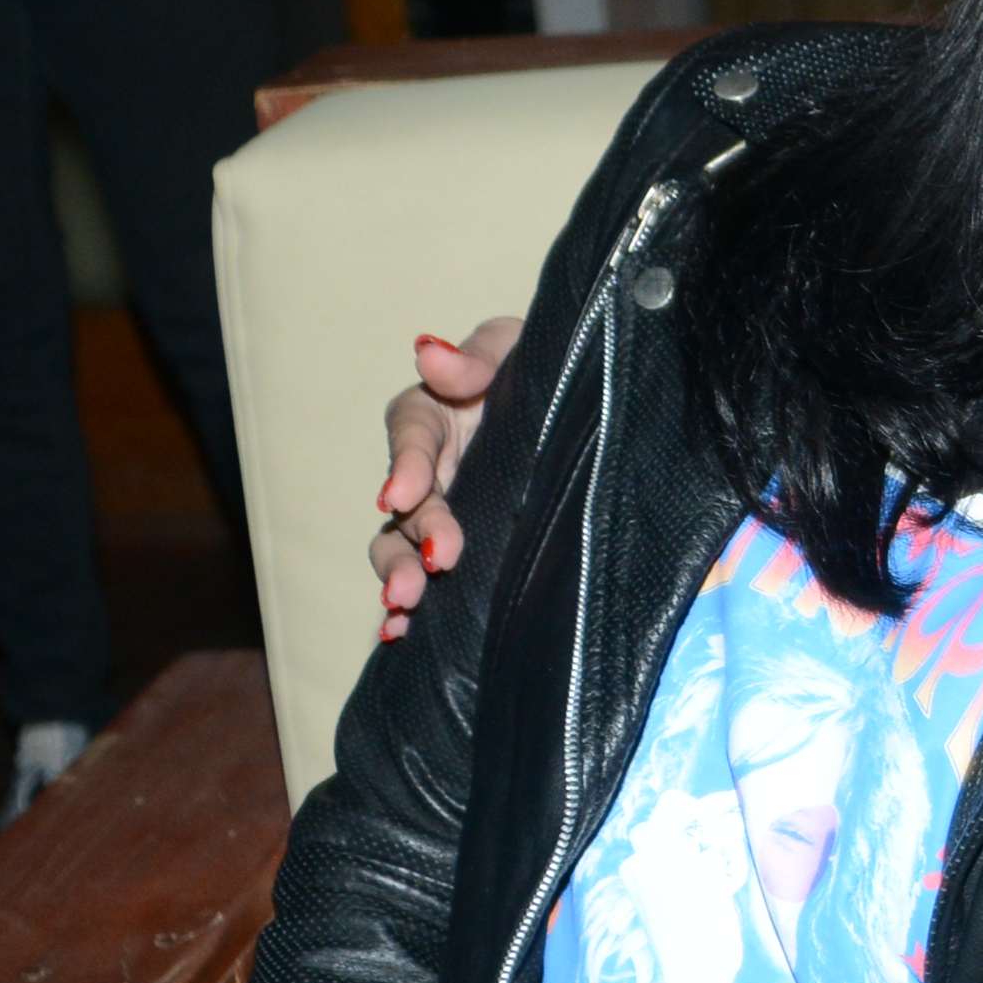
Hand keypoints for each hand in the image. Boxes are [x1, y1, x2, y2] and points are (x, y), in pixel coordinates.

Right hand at [370, 314, 521, 625]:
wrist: (584, 405)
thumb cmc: (543, 366)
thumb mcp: (515, 347)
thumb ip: (476, 357)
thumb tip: (429, 352)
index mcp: (436, 411)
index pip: (411, 432)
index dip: (407, 464)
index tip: (402, 494)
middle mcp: (430, 466)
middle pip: (408, 504)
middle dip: (415, 536)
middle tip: (438, 562)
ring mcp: (441, 511)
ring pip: (402, 546)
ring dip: (398, 575)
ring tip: (404, 604)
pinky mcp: (458, 547)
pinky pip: (424, 577)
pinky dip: (406, 608)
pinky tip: (400, 635)